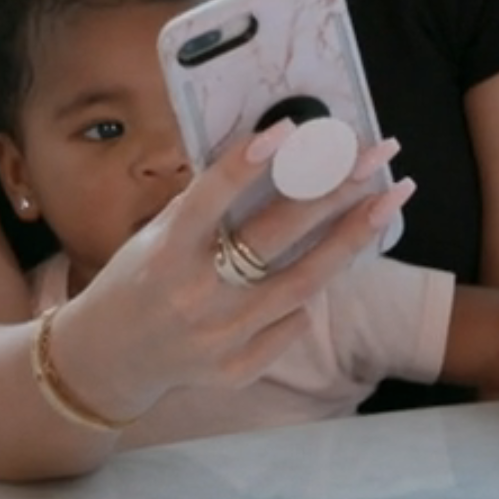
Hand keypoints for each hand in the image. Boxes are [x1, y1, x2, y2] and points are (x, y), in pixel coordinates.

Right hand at [56, 123, 415, 418]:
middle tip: (375, 158)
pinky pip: (290, 324)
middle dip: (332, 192)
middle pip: (275, 237)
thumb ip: (203, 207)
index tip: (290, 130)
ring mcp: (219, 335)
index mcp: (166, 252)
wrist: (109, 357)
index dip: (247, 164)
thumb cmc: (136, 280)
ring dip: (350, 238)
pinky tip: (327, 264)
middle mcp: (193, 293)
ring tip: (388, 200)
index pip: (210, 199)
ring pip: (302, 282)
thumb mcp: (155, 236)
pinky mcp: (236, 368)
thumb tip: (267, 159)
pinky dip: (307, 295)